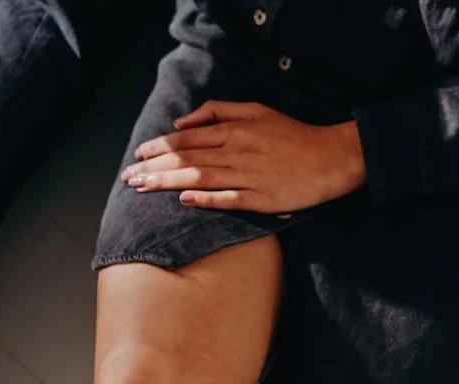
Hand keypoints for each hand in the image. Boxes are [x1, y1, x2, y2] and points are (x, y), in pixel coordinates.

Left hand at [121, 101, 364, 213]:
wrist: (330, 158)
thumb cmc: (292, 134)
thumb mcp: (256, 110)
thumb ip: (219, 111)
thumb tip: (182, 123)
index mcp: (234, 130)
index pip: (187, 139)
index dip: (159, 148)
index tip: (137, 155)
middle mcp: (237, 151)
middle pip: (187, 158)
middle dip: (153, 167)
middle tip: (128, 177)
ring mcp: (248, 176)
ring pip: (200, 177)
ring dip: (168, 182)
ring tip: (143, 187)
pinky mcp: (261, 198)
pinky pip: (228, 198)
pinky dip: (205, 199)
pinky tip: (184, 199)